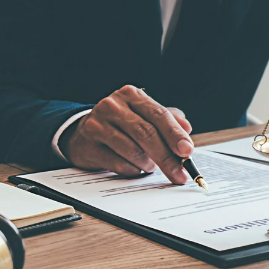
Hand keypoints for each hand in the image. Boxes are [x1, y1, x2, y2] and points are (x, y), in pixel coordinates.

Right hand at [59, 85, 193, 183]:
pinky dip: (132, 170)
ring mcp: (97, 125)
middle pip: (146, 133)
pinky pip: (118, 164)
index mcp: (130, 95)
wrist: (81, 134)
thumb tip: (186, 130)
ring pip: (132, 150)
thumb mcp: (142, 115)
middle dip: (166, 157)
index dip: (175, 134)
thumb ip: (166, 120)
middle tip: (179, 173)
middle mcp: (112, 106)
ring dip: (147, 164)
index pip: (158, 114)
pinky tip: (134, 168)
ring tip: (150, 166)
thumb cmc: (119, 125)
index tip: (187, 151)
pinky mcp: (88, 145)